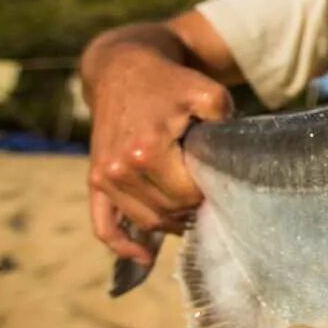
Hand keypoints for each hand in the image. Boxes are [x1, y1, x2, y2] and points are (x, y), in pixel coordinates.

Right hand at [86, 44, 231, 263]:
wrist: (123, 68)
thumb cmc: (170, 82)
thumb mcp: (209, 93)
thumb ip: (225, 126)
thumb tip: (232, 163)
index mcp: (147, 150)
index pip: (186, 195)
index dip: (208, 192)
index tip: (220, 180)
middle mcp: (119, 169)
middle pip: (166, 212)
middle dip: (192, 207)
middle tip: (210, 195)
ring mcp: (104, 177)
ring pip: (145, 221)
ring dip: (170, 223)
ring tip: (191, 212)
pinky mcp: (95, 179)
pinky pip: (103, 224)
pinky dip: (122, 245)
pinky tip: (144, 259)